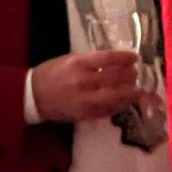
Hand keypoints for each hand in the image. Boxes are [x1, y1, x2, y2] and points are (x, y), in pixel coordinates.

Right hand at [30, 50, 144, 122]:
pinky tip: (125, 102)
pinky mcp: (85, 114)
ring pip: (114, 96)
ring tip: (137, 90)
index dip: (124, 58)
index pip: (108, 58)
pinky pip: (107, 110)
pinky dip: (119, 106)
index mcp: (79, 63)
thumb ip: (91, 60)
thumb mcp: (69, 59)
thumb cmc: (51, 73)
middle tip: (137, 74)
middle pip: (114, 77)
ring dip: (129, 93)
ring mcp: (85, 99)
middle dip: (130, 76)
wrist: (33, 95)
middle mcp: (83, 81)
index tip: (135, 58)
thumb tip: (114, 61)